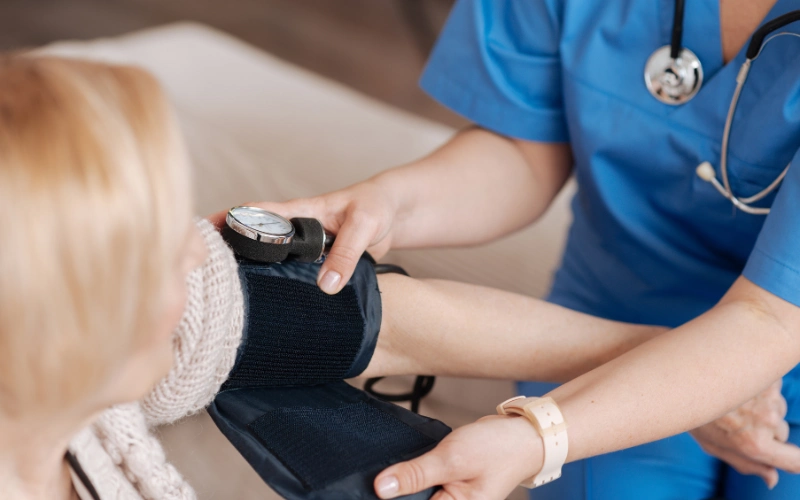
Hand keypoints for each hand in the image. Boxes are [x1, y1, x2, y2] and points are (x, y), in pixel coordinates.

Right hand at [207, 178, 397, 293]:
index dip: (228, 221)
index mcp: (301, 211)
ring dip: (254, 276)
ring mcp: (306, 249)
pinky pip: (295, 277)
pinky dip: (282, 289)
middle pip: (256, 242)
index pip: (256, 213)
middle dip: (230, 255)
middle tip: (203, 277)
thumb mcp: (364, 225)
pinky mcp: (318, 265)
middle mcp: (297, 230)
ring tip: (227, 300)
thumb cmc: (376, 206)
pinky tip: (271, 309)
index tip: (201, 234)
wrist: (396, 214)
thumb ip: (346, 253)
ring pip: (273, 263)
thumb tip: (326, 286)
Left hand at [374, 415, 542, 499]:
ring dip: (404, 485)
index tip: (374, 490)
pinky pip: (424, 488)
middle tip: (389, 477)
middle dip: (399, 491)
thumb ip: (415, 475)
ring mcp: (451, 499)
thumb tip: (381, 488)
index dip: (394, 497)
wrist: (522, 435)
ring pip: (416, 496)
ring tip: (399, 472)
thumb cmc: (498, 449)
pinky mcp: (448, 488)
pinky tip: (406, 469)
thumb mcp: (452, 459)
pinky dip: (414, 477)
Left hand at [690, 380, 799, 488]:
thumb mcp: (713, 446)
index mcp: (754, 444)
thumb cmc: (694, 414)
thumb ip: (746, 464)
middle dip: (765, 428)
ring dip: (762, 406)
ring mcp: (769, 396)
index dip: (793, 460)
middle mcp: (767, 420)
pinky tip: (734, 384)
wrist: (680, 376)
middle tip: (736, 418)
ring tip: (733, 400)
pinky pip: (772, 388)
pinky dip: (759, 387)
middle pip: (782, 432)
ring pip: (777, 408)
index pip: (796, 461)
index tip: (788, 456)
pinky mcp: (767, 376)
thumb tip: (772, 480)